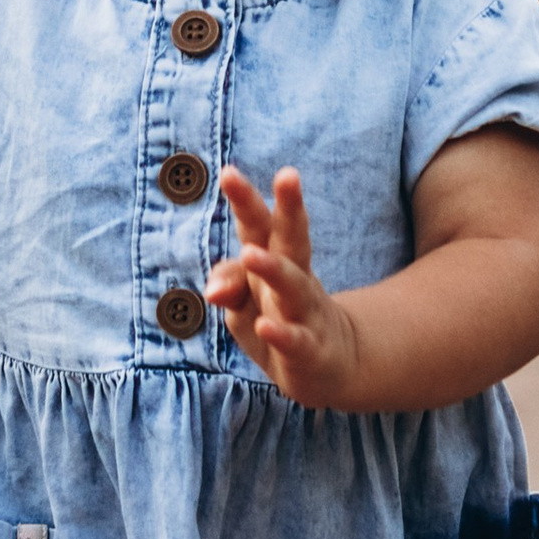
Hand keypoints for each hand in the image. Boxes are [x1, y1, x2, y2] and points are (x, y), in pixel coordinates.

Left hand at [207, 165, 366, 409]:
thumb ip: (230, 281)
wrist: (326, 367)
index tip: (229, 171)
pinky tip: (265, 326)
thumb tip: (212, 290)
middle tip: (288, 174)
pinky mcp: (310, 350)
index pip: (260, 225)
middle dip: (289, 208)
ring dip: (274, 269)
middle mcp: (295, 279)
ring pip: (293, 287)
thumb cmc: (279, 319)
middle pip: (291, 239)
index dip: (246, 200)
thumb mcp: (246, 299)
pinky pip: (295, 340)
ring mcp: (305, 313)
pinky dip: (281, 334)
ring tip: (251, 255)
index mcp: (275, 259)